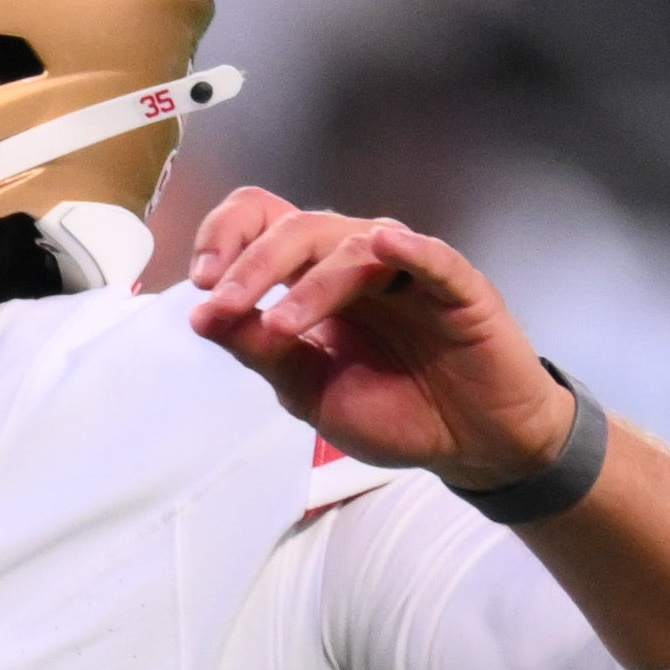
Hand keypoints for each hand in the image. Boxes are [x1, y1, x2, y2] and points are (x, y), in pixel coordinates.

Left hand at [177, 192, 578, 488]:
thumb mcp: (308, 390)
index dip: (227, 238)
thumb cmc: (395, 412)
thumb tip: (202, 316)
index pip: (264, 222)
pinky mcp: (460, 290)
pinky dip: (411, 250)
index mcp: (314, 277)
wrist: (469, 446)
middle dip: (252, 265)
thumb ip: (259, 350)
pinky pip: (435, 259)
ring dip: (310, 283)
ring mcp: (409, 272)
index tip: (200, 282)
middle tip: (223, 304)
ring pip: (353, 246)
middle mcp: (357, 262)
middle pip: (299, 228)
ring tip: (281, 326)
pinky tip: (386, 245)